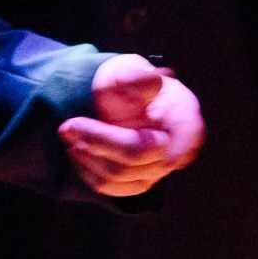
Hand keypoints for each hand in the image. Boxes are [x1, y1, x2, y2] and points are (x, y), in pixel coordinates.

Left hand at [60, 53, 204, 197]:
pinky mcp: (138, 182)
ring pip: (122, 175)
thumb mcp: (127, 70)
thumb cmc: (125, 83)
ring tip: (69, 133)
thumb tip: (148, 79)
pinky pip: (112, 188)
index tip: (169, 158)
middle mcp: (174, 144)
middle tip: (68, 125)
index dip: (182, 146)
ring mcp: (156, 168)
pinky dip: (88, 171)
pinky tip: (77, 151)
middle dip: (100, 140)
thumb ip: (135, 76)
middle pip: (140, 154)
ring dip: (89, 156)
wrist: (114, 100)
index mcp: (181, 112)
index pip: (189, 132)